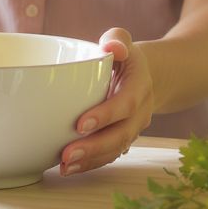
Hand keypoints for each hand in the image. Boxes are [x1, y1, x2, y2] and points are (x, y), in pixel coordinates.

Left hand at [59, 27, 153, 175]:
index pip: (126, 103)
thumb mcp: (123, 40)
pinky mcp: (121, 139)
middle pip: (121, 134)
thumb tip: (113, 47)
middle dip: (94, 147)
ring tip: (64, 167)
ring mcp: (132, 129)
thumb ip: (117, 39)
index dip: (106, 115)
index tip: (80, 124)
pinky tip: (67, 169)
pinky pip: (108, 155)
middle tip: (67, 154)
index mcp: (140, 86)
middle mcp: (140, 112)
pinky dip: (90, 164)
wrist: (143, 75)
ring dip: (90, 161)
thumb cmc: (124, 56)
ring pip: (114, 150)